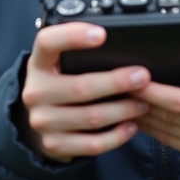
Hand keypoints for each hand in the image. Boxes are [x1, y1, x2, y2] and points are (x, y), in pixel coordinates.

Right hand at [19, 22, 150, 162]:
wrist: (37, 121)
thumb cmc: (58, 84)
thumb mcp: (59, 65)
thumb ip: (80, 55)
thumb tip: (121, 48)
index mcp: (38, 64)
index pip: (48, 42)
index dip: (73, 36)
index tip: (102, 34)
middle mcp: (36, 92)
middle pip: (80, 87)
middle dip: (116, 82)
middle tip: (142, 77)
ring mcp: (43, 121)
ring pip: (91, 117)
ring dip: (122, 110)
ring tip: (143, 103)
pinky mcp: (54, 145)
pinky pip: (92, 144)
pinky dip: (116, 136)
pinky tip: (131, 126)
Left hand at [134, 15, 179, 160]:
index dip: (154, 91)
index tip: (134, 77)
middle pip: (169, 118)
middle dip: (139, 102)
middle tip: (116, 85)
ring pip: (166, 133)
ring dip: (141, 117)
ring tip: (120, 99)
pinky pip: (174, 143)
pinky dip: (153, 130)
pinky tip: (139, 115)